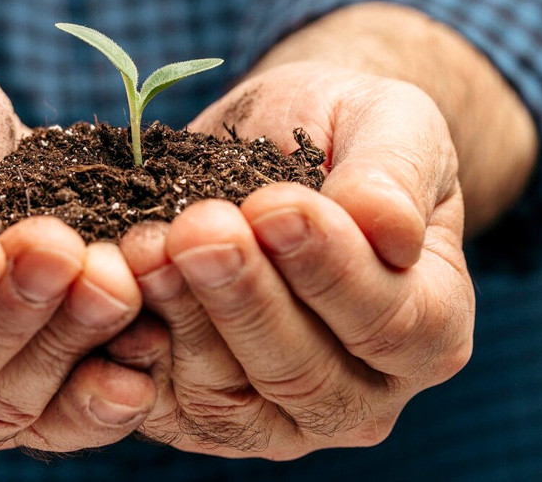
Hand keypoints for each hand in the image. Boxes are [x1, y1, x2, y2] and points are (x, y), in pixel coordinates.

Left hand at [111, 62, 474, 457]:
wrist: (278, 144)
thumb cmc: (344, 135)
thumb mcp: (390, 123)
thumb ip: (393, 174)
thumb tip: (388, 229)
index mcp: (429, 328)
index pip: (388, 322)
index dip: (328, 268)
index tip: (275, 206)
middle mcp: (360, 393)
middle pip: (300, 373)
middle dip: (242, 297)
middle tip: (198, 228)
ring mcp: (277, 417)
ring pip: (225, 397)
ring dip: (180, 317)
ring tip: (148, 244)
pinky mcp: (199, 414)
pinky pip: (161, 403)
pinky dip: (131, 350)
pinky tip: (112, 286)